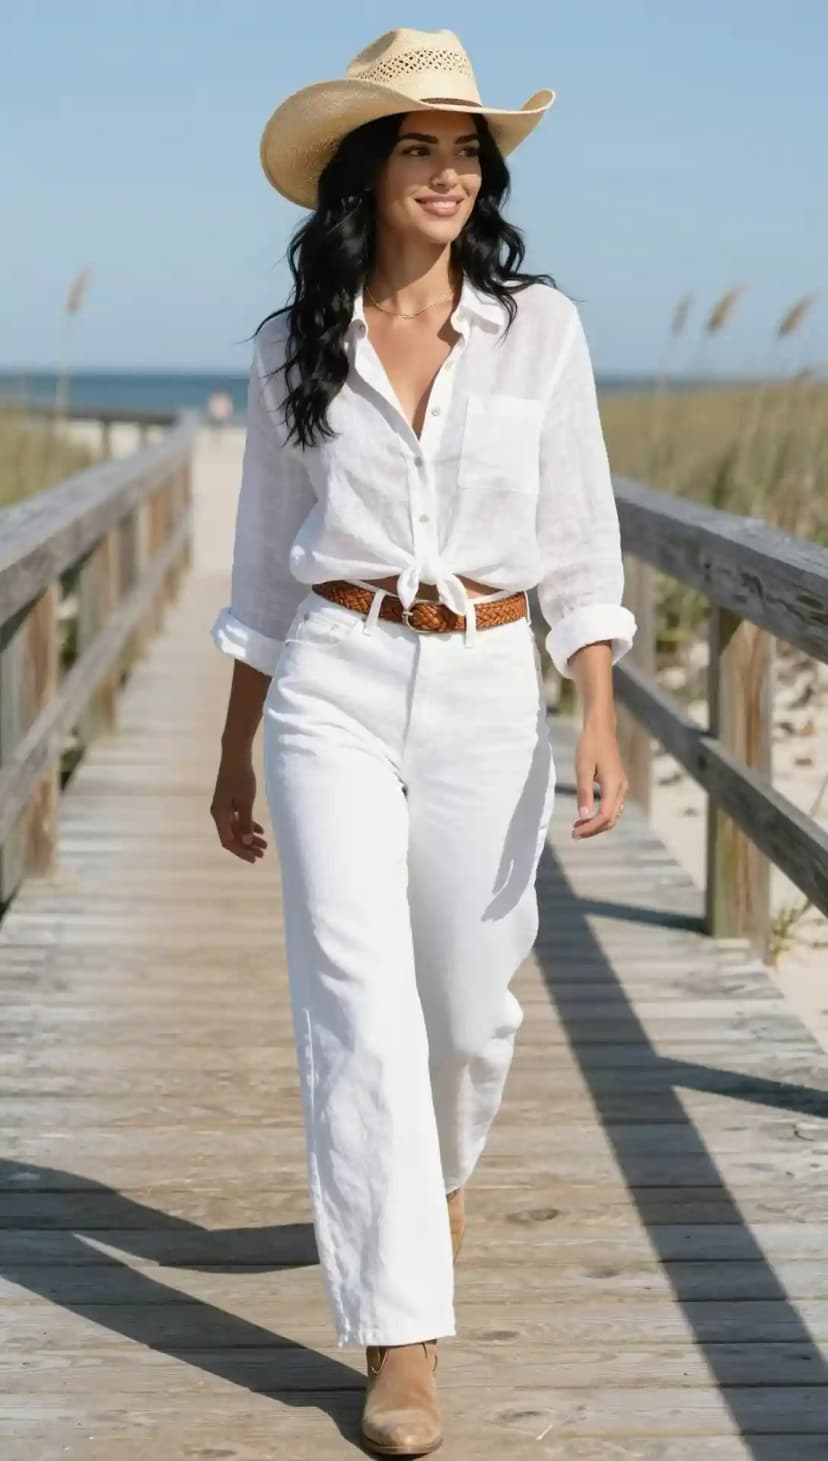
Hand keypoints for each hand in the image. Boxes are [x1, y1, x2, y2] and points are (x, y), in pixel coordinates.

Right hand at [210, 752, 267, 863]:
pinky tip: (260, 831)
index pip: (228, 841)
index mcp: (219, 815)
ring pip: (236, 828)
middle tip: (263, 854)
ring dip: (249, 837)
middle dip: (247, 847)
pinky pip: (237, 819)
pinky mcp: (229, 801)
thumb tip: (246, 843)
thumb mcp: (246, 802)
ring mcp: (224, 807)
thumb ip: (246, 823)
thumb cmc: (241, 778)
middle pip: (232, 836)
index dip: (241, 851)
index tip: (255, 858)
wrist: (236, 756)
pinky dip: (248, 825)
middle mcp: (219, 813)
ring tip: (265, 845)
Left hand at [571, 720, 627, 839]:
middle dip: (593, 830)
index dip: (590, 828)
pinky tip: (586, 816)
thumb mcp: (582, 769)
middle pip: (611, 819)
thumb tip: (582, 816)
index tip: (574, 832)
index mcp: (614, 785)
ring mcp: (622, 787)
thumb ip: (583, 793)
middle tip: (574, 834)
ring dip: (597, 824)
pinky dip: (601, 816)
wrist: (601, 730)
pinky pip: (612, 807)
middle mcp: (622, 788)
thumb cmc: (590, 746)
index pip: (604, 816)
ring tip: (578, 827)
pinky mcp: (618, 785)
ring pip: (613, 815)